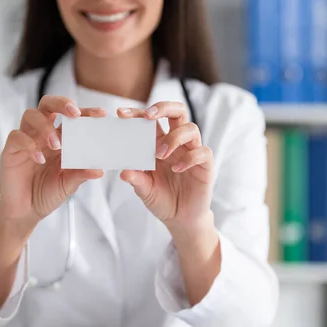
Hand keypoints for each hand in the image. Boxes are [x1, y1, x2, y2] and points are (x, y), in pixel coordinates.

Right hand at [0, 96, 104, 223]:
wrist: (26, 211)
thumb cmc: (48, 193)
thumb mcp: (68, 184)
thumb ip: (81, 174)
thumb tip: (100, 170)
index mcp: (60, 138)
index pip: (71, 117)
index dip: (85, 111)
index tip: (100, 114)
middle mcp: (42, 134)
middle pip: (47, 104)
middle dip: (61, 103)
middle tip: (74, 113)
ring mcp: (26, 140)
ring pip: (31, 115)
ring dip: (46, 127)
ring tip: (57, 145)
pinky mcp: (11, 150)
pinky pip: (17, 136)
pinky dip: (29, 144)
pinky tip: (40, 159)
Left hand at [117, 102, 214, 229]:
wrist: (180, 219)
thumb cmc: (162, 199)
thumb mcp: (144, 190)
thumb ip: (136, 179)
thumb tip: (123, 171)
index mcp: (159, 143)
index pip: (152, 120)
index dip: (138, 113)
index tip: (121, 113)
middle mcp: (177, 143)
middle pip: (177, 112)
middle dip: (163, 107)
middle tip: (148, 116)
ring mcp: (192, 152)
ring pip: (191, 128)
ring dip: (174, 138)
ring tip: (160, 154)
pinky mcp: (205, 166)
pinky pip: (203, 152)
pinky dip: (190, 157)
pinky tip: (177, 168)